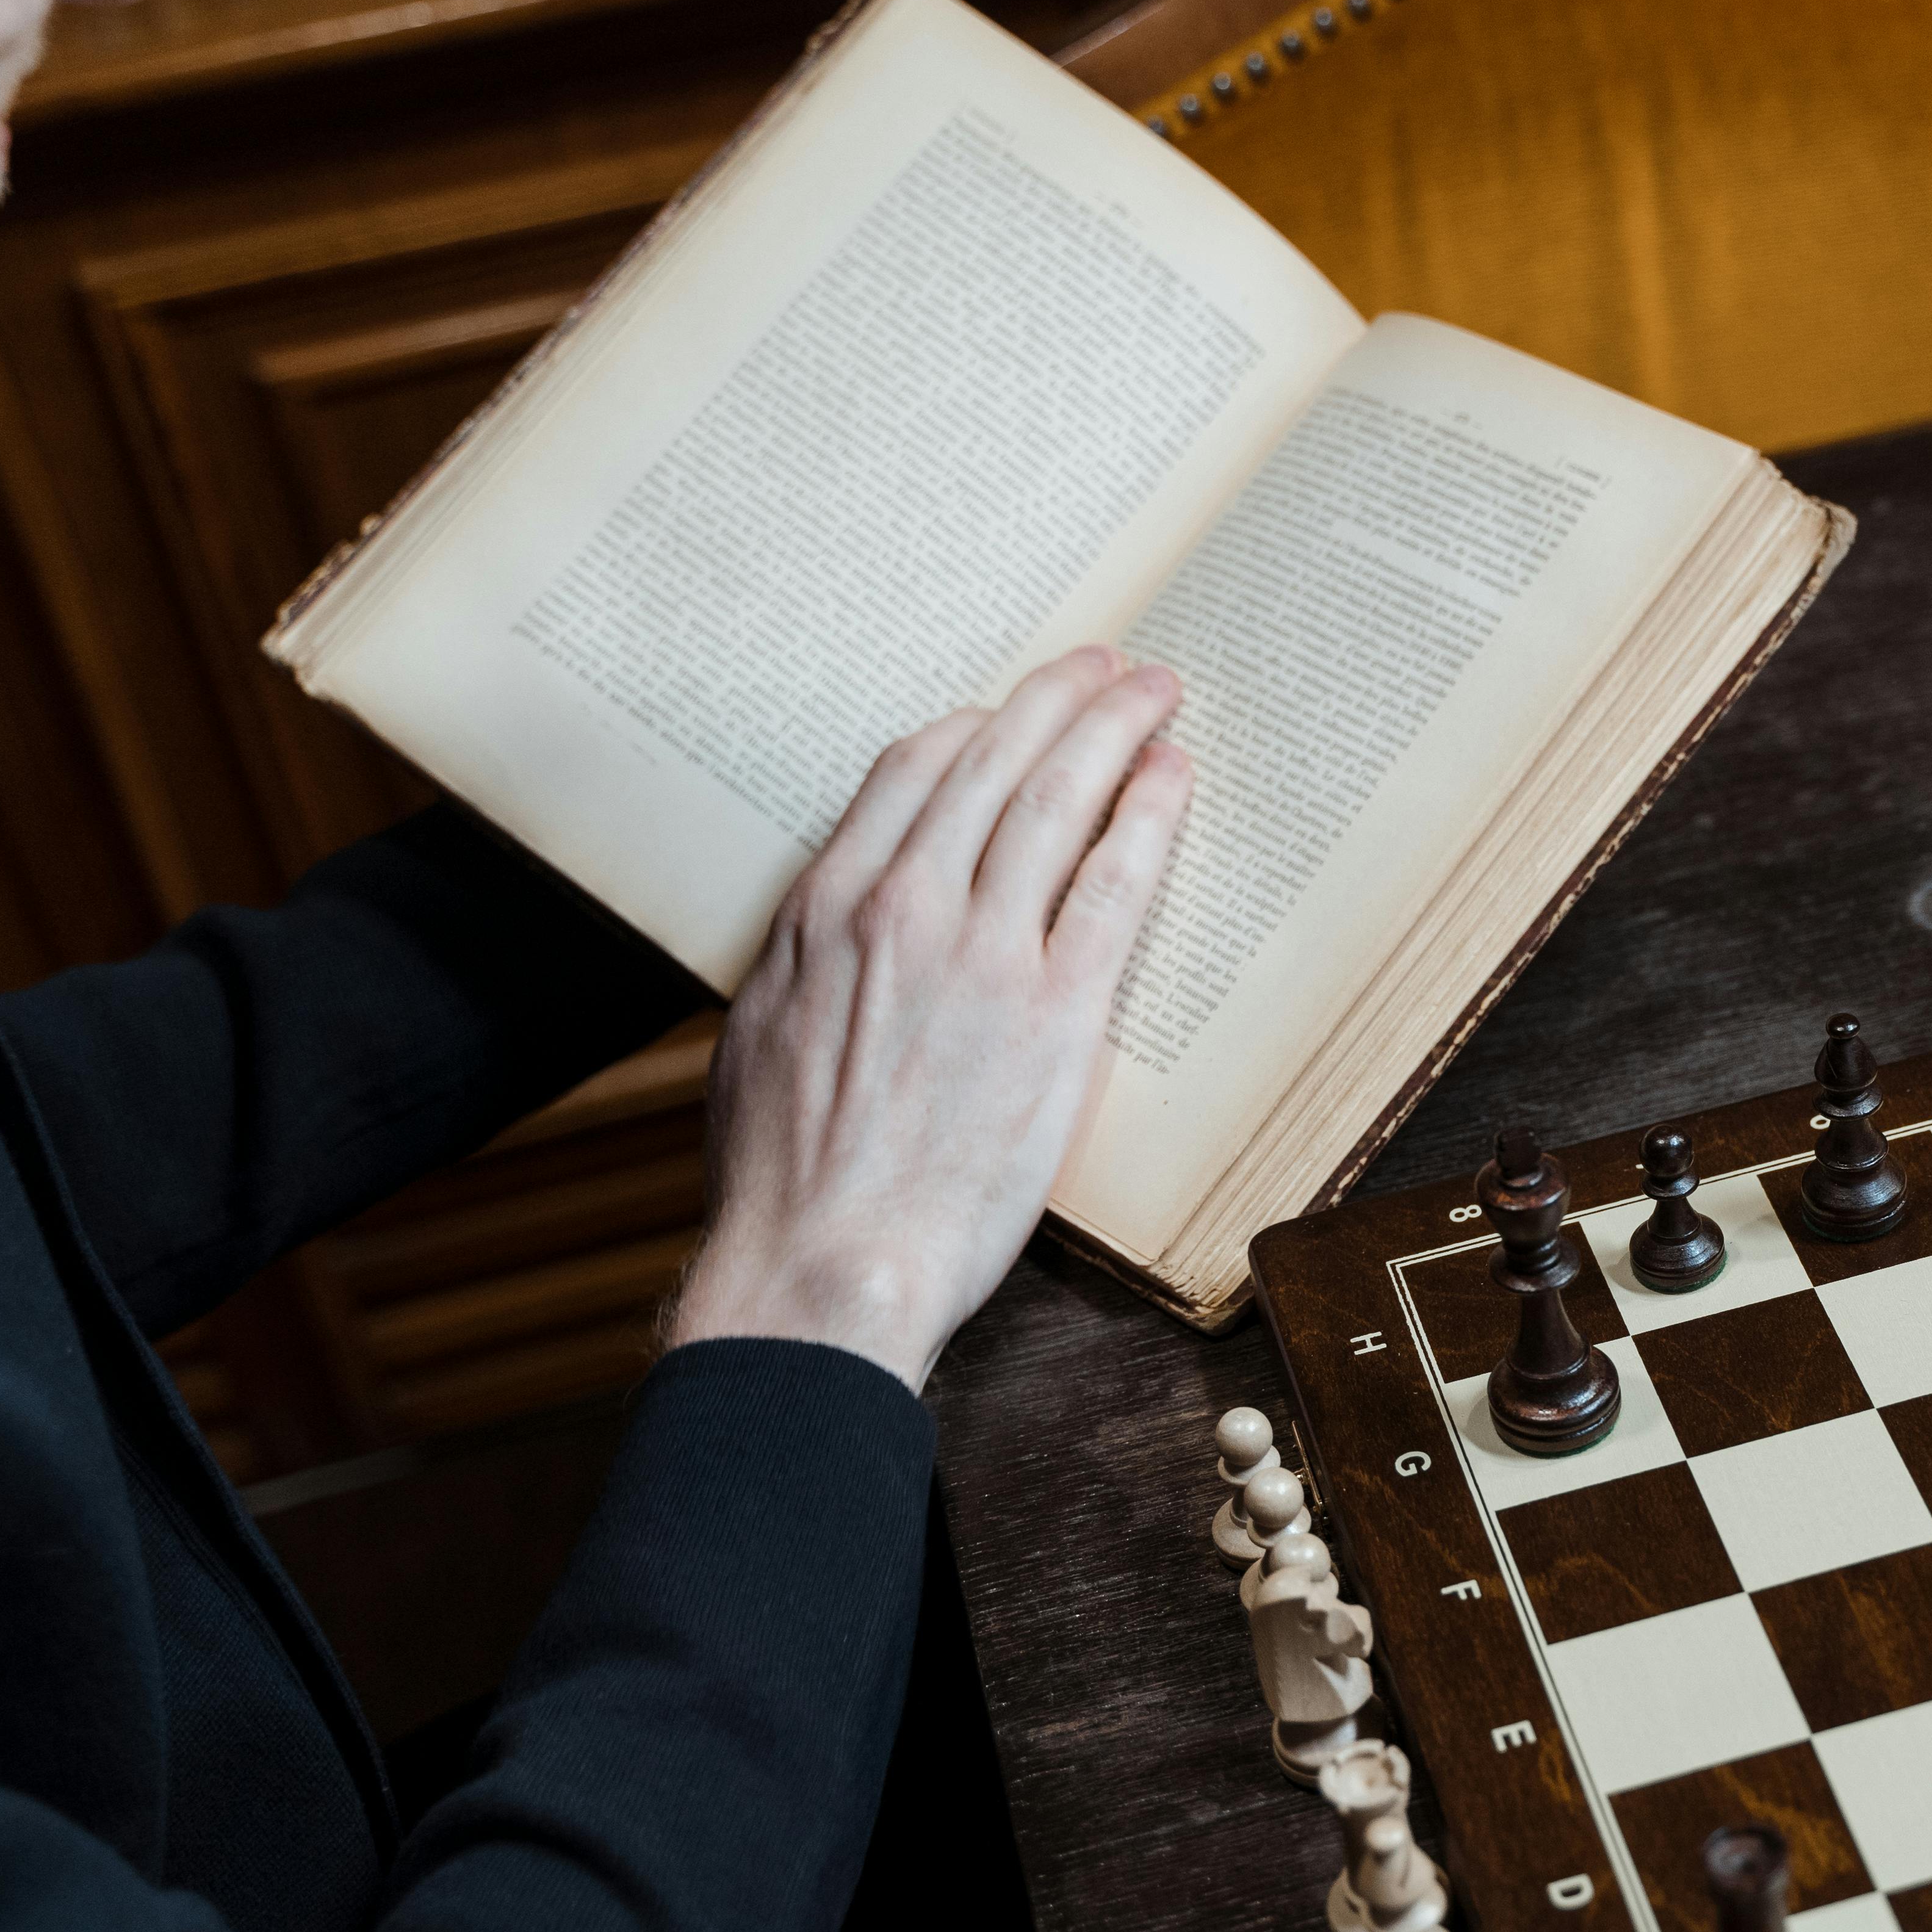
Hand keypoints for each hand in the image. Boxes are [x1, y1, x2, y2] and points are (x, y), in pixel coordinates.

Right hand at [667, 645, 1189, 1387]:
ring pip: (1057, 801)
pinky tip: (1172, 780)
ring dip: (1114, 730)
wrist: (820, 1264)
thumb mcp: (760, 1038)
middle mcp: (904, 908)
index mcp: (827, 909)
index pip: (912, 774)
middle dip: (1059, 699)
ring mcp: (984, 954)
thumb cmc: (783, 1177)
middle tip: (1107, 667)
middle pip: (995, 763)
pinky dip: (1148, 817)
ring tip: (1155, 694)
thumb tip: (828, 942)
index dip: (973, 728)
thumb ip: (805, 967)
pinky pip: (1116, 885)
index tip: (1009, 711)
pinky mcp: (1055, 1011)